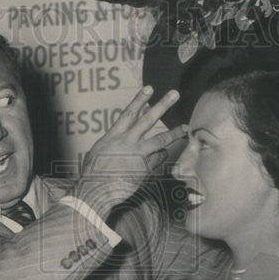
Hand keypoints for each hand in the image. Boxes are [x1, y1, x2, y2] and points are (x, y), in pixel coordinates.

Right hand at [76, 87, 187, 217]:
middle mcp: (128, 142)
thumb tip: (121, 135)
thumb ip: (112, 142)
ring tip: (185, 128)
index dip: (140, 99)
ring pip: (160, 140)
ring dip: (174, 133)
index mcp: (114, 136)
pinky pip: (158, 159)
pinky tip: (163, 153)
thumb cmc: (93, 173)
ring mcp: (138, 155)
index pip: (129, 113)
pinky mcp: (145, 169)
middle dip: (163, 105)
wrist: (97, 191)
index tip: (150, 88)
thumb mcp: (98, 152)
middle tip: (175, 94)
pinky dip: (161, 154)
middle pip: (148, 120)